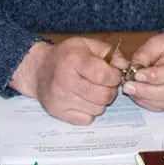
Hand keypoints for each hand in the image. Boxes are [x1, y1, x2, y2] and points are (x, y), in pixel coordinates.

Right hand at [9, 37, 123, 124]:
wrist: (38, 70)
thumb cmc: (66, 56)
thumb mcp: (86, 45)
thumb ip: (110, 53)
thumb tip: (125, 67)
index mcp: (74, 60)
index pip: (105, 75)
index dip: (115, 76)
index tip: (112, 73)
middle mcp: (66, 81)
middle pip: (104, 95)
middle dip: (110, 90)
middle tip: (104, 84)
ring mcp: (62, 100)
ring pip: (98, 109)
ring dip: (100, 101)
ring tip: (92, 90)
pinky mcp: (59, 113)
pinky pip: (87, 119)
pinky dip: (89, 111)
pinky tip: (83, 100)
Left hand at [121, 29, 163, 110]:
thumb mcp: (158, 41)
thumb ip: (144, 55)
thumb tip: (131, 71)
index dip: (156, 76)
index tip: (138, 74)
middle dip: (148, 91)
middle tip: (129, 86)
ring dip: (146, 99)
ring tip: (131, 90)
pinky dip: (149, 104)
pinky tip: (137, 96)